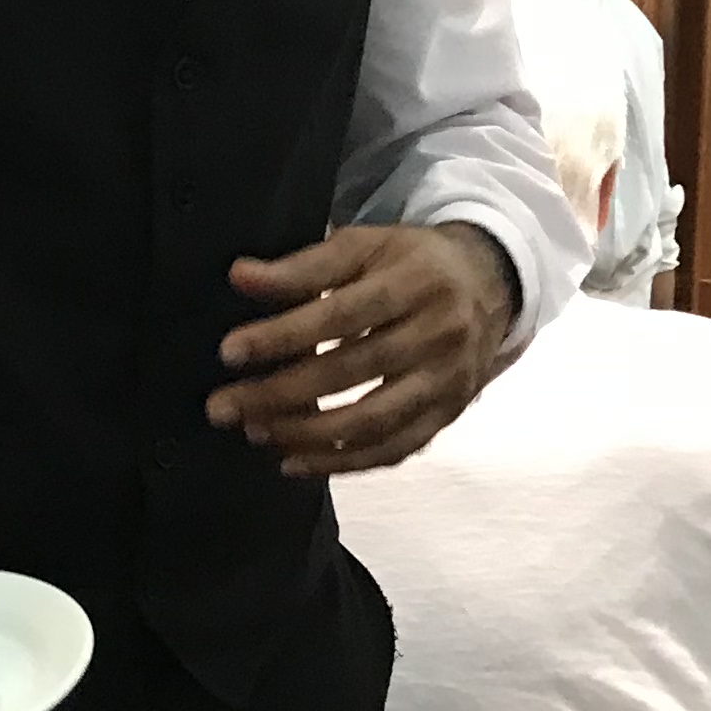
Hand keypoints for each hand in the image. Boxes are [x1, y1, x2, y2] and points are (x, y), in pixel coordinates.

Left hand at [207, 224, 517, 475]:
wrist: (488, 285)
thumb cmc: (409, 263)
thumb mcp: (363, 247)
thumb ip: (303, 265)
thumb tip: (240, 277)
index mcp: (413, 282)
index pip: (340, 315)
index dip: (283, 336)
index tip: (229, 353)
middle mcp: (438, 334)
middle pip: (352, 372)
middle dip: (280, 394)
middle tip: (222, 407)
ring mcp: (447, 381)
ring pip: (373, 421)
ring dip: (307, 435)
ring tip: (254, 433)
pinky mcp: (447, 415)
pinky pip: (394, 449)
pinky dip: (342, 463)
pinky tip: (294, 462)